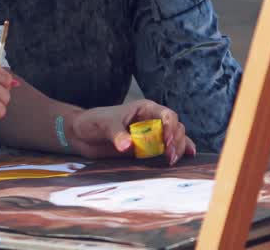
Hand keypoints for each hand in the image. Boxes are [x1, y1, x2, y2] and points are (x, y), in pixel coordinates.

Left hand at [65, 100, 196, 164]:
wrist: (82, 135)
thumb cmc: (94, 122)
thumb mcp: (104, 125)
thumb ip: (117, 134)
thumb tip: (127, 145)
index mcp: (145, 109)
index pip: (166, 114)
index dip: (170, 126)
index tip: (166, 141)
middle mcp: (152, 121)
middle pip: (175, 127)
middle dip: (176, 140)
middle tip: (169, 156)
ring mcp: (151, 135)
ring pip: (175, 138)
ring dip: (178, 148)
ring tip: (172, 160)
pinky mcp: (147, 149)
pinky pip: (167, 149)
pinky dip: (178, 151)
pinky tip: (187, 156)